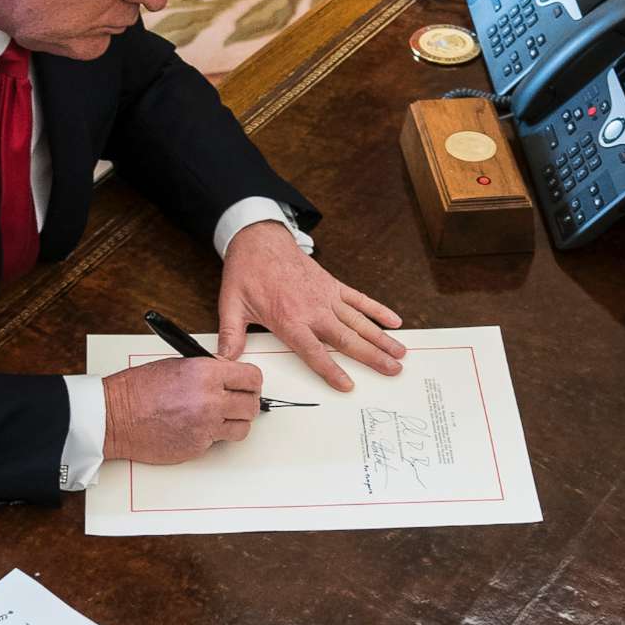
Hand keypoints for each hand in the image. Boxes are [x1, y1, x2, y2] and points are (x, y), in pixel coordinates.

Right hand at [102, 354, 261, 462]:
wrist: (115, 417)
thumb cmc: (138, 390)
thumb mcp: (177, 366)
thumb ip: (208, 370)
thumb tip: (229, 375)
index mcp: (205, 374)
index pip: (251, 378)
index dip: (252, 382)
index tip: (249, 385)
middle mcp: (210, 400)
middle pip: (251, 405)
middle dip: (246, 403)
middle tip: (238, 402)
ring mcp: (205, 426)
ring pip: (242, 428)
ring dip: (235, 422)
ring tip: (222, 417)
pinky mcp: (198, 446)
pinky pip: (219, 441)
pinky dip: (213, 435)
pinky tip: (198, 427)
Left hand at [217, 221, 405, 391]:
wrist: (260, 240)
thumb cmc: (247, 273)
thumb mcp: (232, 305)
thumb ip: (231, 335)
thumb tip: (223, 361)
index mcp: (290, 320)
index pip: (314, 352)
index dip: (332, 370)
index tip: (348, 385)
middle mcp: (313, 310)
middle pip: (347, 340)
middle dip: (372, 357)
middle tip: (393, 371)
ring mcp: (326, 297)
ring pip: (359, 322)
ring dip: (381, 339)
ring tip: (400, 354)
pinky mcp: (332, 285)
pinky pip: (360, 300)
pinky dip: (378, 311)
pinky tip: (395, 322)